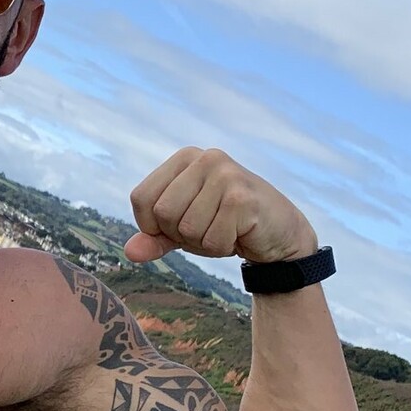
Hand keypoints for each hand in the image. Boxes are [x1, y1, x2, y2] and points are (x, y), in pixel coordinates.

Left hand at [125, 147, 317, 263]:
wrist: (280, 232)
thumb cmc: (226, 225)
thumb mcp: (183, 230)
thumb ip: (155, 238)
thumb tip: (130, 252)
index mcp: (185, 158)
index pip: (140, 198)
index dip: (152, 225)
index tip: (179, 226)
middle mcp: (205, 158)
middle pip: (162, 214)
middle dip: (180, 235)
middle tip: (208, 228)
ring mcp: (226, 175)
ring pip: (187, 229)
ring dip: (203, 243)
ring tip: (225, 229)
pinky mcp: (243, 198)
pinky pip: (212, 240)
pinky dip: (223, 246)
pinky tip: (240, 233)